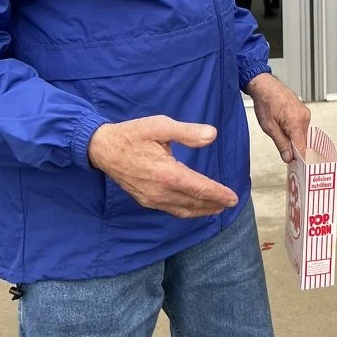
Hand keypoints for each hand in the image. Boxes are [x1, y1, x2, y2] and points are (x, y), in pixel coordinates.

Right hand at [88, 116, 238, 218]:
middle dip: (214, 204)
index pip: (199, 188)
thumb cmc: (133, 134)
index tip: (233, 197)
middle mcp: (160, 191)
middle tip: (231, 203)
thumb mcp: (161, 126)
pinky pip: (171, 210)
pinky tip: (193, 206)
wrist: (102, 148)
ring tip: (217, 208)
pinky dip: (186, 210)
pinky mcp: (145, 200)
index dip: (218, 194)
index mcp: (167, 173)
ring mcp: (151, 199)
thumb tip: (212, 135)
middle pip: (193, 202)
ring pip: (182, 210)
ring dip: (202, 210)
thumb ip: (188, 132)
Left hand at [247, 72, 310, 162]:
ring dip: (292, 138)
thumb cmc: (265, 102)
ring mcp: (305, 113)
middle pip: (302, 141)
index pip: (303, 147)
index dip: (300, 158)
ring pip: (301, 134)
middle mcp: (304, 117)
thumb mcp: (269, 127)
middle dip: (293, 147)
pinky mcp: (303, 111)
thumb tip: (289, 158)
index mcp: (296, 122)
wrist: (265, 86)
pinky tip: (283, 125)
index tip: (298, 167)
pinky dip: (293, 130)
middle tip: (283, 151)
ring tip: (279, 131)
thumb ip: (281, 143)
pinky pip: (301, 126)